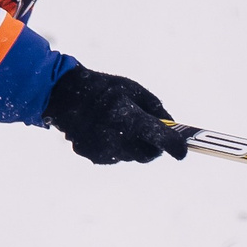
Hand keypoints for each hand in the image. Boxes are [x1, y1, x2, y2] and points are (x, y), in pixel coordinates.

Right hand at [44, 66, 189, 164]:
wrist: (65, 96)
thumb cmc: (104, 89)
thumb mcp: (134, 89)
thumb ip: (156, 108)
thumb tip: (171, 125)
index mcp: (129, 119)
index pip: (160, 139)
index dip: (175, 147)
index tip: (182, 151)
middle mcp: (117, 139)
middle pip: (147, 155)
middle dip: (153, 147)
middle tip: (152, 135)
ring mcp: (103, 150)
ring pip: (131, 156)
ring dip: (134, 146)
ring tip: (122, 127)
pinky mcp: (93, 156)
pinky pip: (114, 156)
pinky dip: (116, 147)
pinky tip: (106, 131)